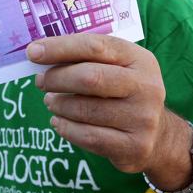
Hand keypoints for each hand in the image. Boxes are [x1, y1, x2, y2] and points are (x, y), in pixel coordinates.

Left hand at [27, 33, 168, 173]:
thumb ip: (86, 58)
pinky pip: (87, 136)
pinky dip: (65, 128)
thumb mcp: (117, 68)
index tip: (33, 52)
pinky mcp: (134, 146)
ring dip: (59, 105)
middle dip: (57, 78)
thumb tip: (40, 54)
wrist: (159, 137)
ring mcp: (143, 118)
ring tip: (51, 102)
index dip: (60, 47)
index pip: (95, 46)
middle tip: (41, 82)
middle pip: (89, 78)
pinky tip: (58, 122)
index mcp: (139, 59)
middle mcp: (146, 86)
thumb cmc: (125, 93)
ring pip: (85, 109)